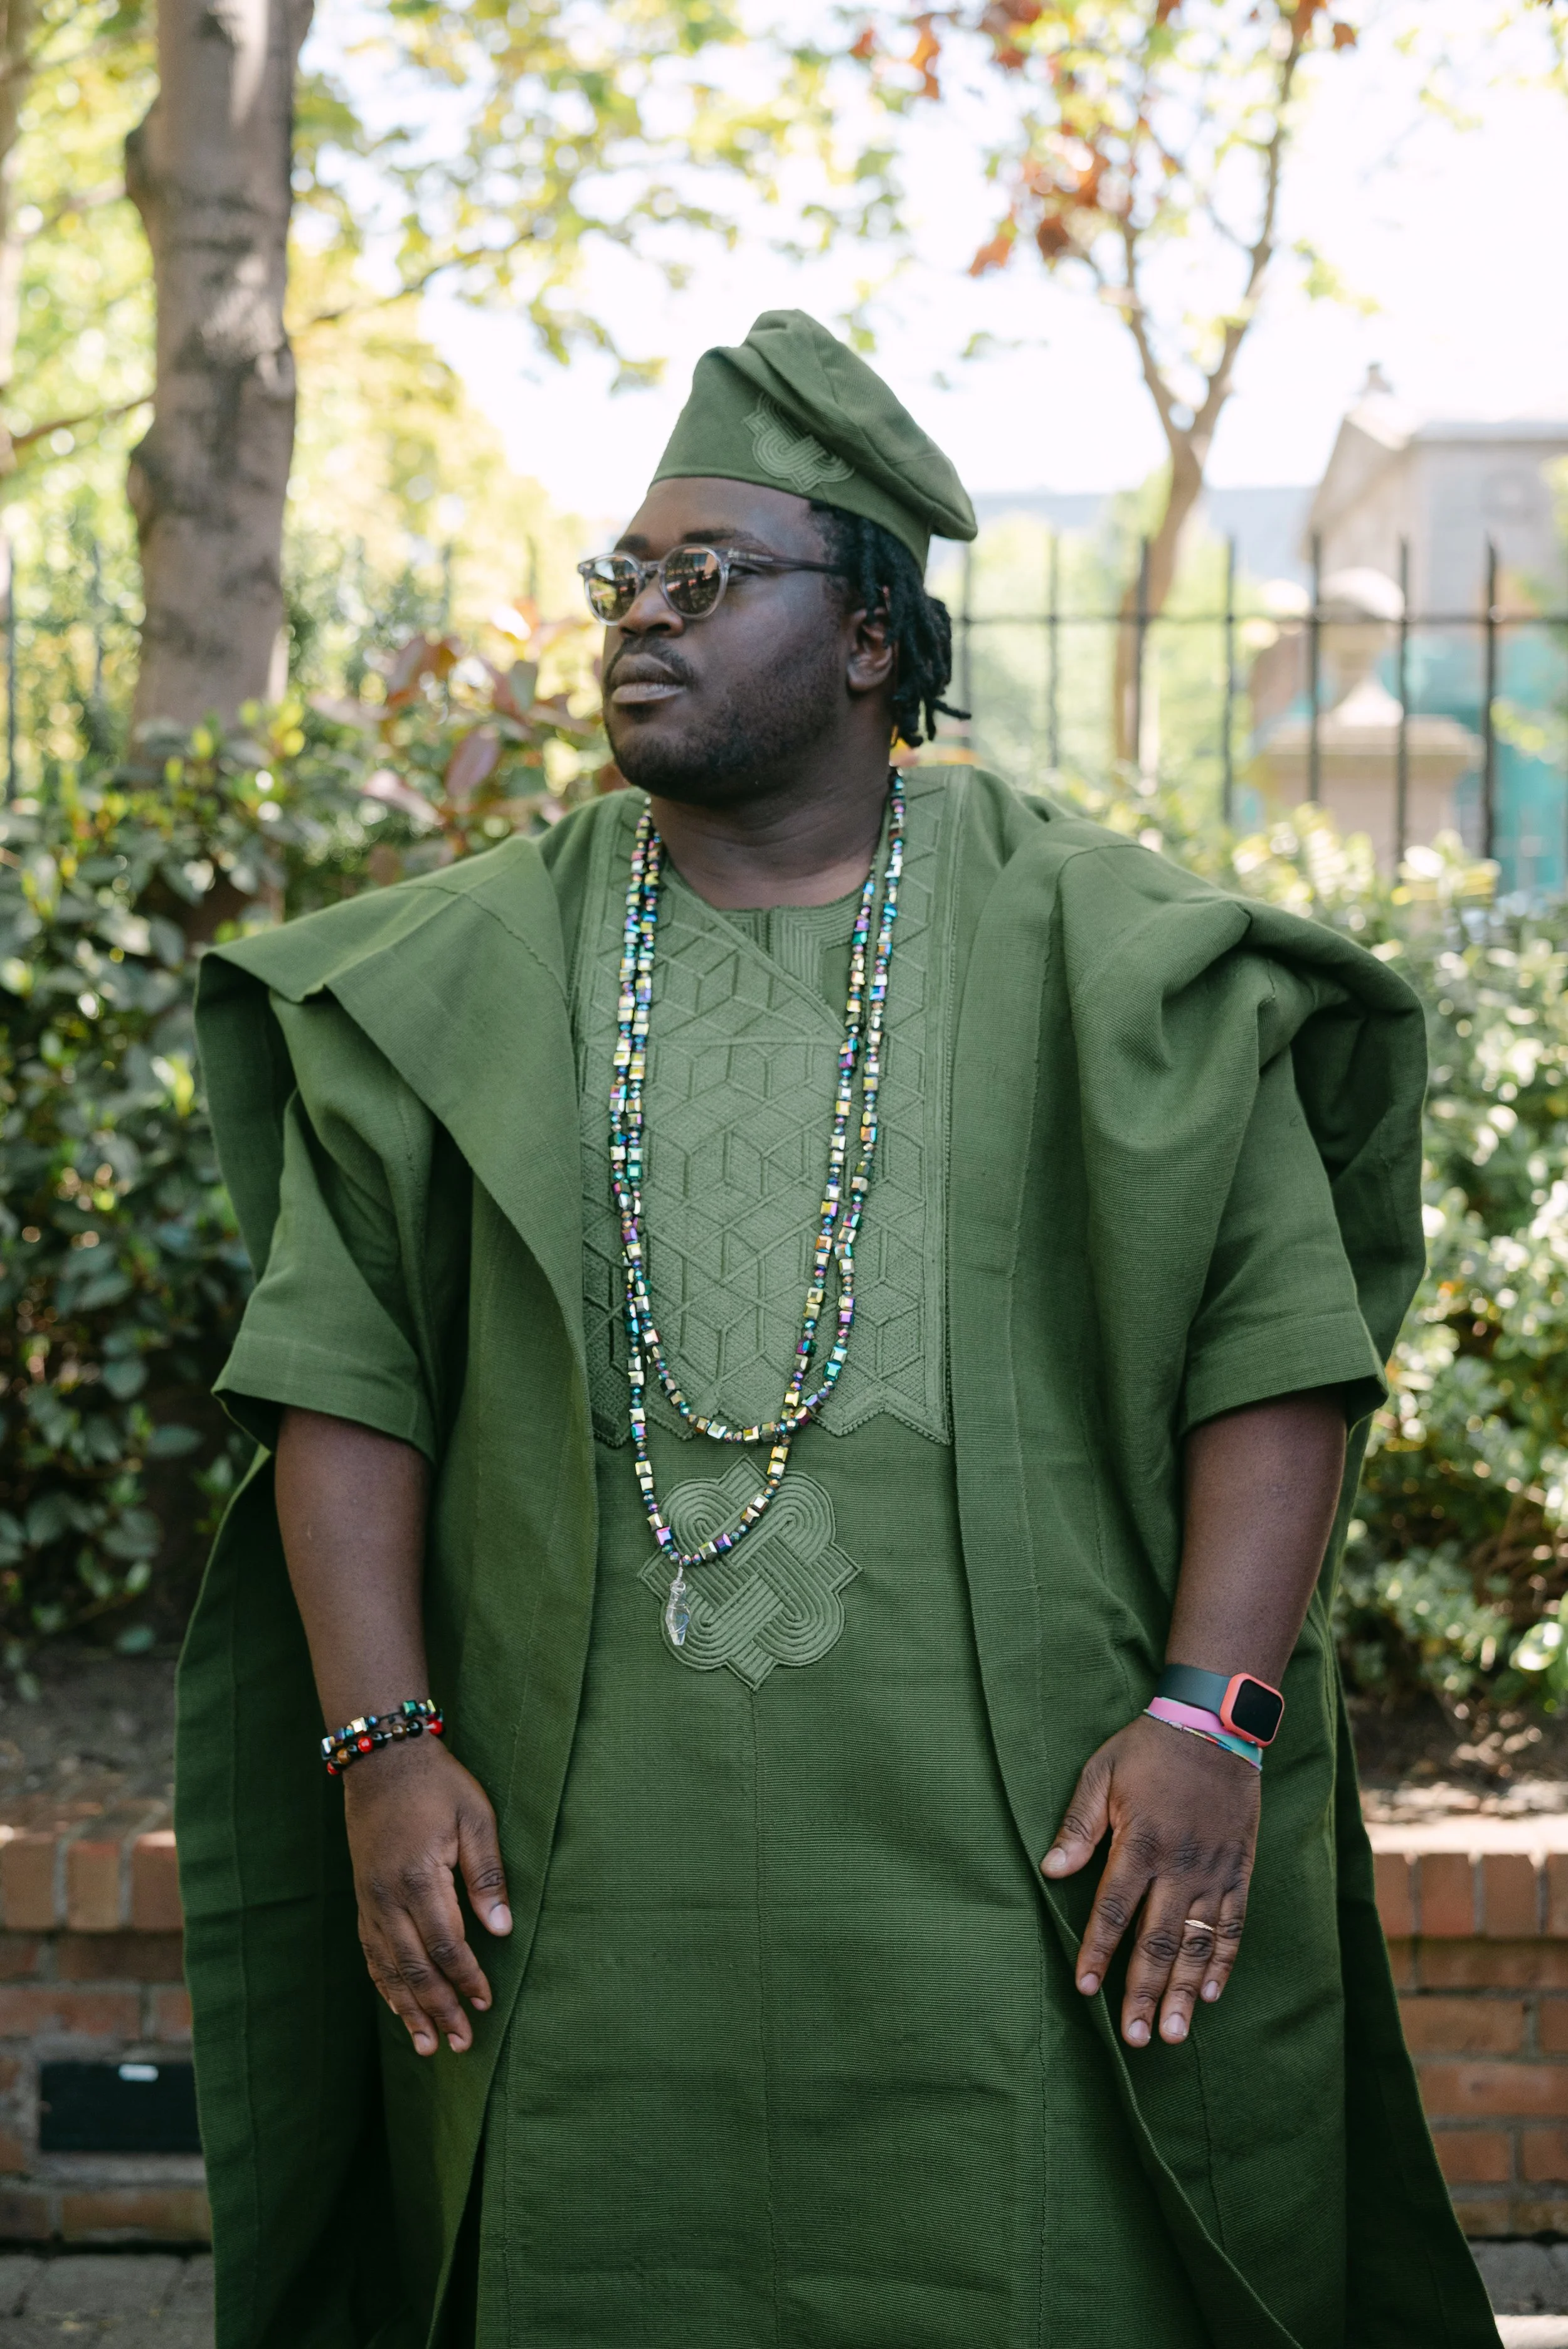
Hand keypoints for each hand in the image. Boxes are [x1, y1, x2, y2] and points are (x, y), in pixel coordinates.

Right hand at [342, 1736, 512, 2056]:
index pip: (446, 1944)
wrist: (382, 1762)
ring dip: (408, 2009)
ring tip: (427, 2046)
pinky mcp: (362, 1898)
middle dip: (439, 2009)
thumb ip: (487, 1874)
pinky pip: (370, 1952)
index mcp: (419, 1877)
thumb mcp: (475, 1817)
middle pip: (414, 1966)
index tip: (486, 2002)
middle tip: (460, 2043)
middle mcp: (387, 1897)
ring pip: (388, 1968)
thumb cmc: (438, 1785)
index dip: (466, 1978)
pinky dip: (384, 1984)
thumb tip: (501, 1929)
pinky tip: (397, 2006)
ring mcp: (369, 1900)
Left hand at [1040, 1713, 1258, 2049]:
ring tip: (1176, 2034)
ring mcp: (1214, 1871)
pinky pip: (1234, 1924)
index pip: (1114, 1909)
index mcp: (1141, 1842)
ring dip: (1186, 1992)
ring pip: (1199, 1943)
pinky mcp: (1239, 1869)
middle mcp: (1180, 1865)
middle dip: (1145, 1993)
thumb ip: (1079, 1825)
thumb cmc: (1149, 1749)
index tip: (1085, 1989)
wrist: (1216, 1724)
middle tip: (1137, 2038)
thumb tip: (1050, 1870)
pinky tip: (1213, 1993)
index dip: (1098, 1951)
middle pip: (1159, 1940)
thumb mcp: (1102, 1773)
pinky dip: (1224, 1961)